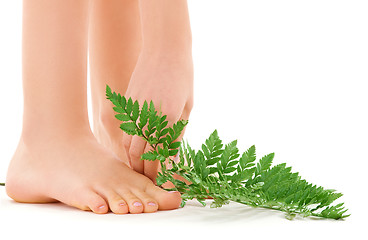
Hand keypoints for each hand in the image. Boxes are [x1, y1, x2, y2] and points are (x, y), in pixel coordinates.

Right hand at [123, 54, 192, 181]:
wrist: (165, 49)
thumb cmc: (183, 77)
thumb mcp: (188, 106)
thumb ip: (178, 131)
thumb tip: (173, 155)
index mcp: (171, 118)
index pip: (161, 155)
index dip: (160, 173)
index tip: (161, 183)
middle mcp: (151, 116)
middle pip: (142, 154)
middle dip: (145, 172)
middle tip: (149, 182)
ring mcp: (137, 110)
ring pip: (130, 145)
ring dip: (134, 160)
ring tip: (140, 170)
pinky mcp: (128, 103)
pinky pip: (125, 130)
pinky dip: (128, 145)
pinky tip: (133, 150)